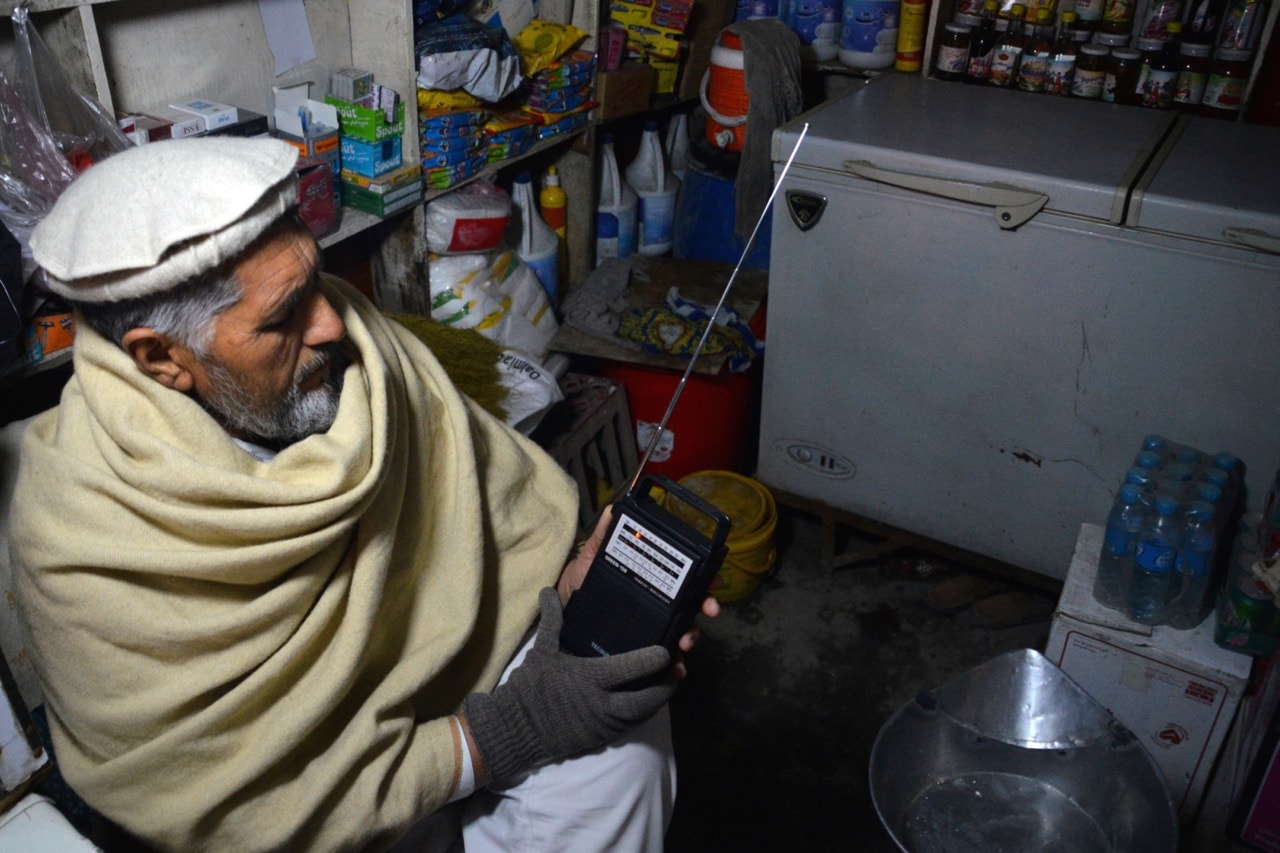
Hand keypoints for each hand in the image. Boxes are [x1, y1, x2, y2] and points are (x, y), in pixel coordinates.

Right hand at [462, 588, 674, 785]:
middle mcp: (601, 704)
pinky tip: (642, 701)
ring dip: (655, 701)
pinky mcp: (600, 739)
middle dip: (665, 686)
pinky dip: (639, 714)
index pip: (630, 669)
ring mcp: (603, 725)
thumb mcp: (542, 650)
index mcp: (589, 678)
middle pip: (647, 698)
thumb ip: (553, 619)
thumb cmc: (530, 686)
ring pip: (642, 715)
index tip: (666, 650)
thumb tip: (547, 590)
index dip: (653, 660)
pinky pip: (628, 726)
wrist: (514, 729)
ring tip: (662, 684)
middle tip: (672, 671)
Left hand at [557, 504, 721, 680]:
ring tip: (685, 643)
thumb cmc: (575, 588)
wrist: (555, 622)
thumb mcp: (588, 561)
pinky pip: (662, 659)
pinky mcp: (639, 650)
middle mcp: (654, 603)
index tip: (714, 580)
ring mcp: (649, 627)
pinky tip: (677, 670)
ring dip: (691, 636)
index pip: (682, 577)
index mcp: (648, 580)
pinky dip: (674, 665)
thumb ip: (601, 537)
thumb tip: (612, 508)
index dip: (703, 578)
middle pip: (689, 604)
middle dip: (704, 607)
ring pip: (681, 631)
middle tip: (708, 610)